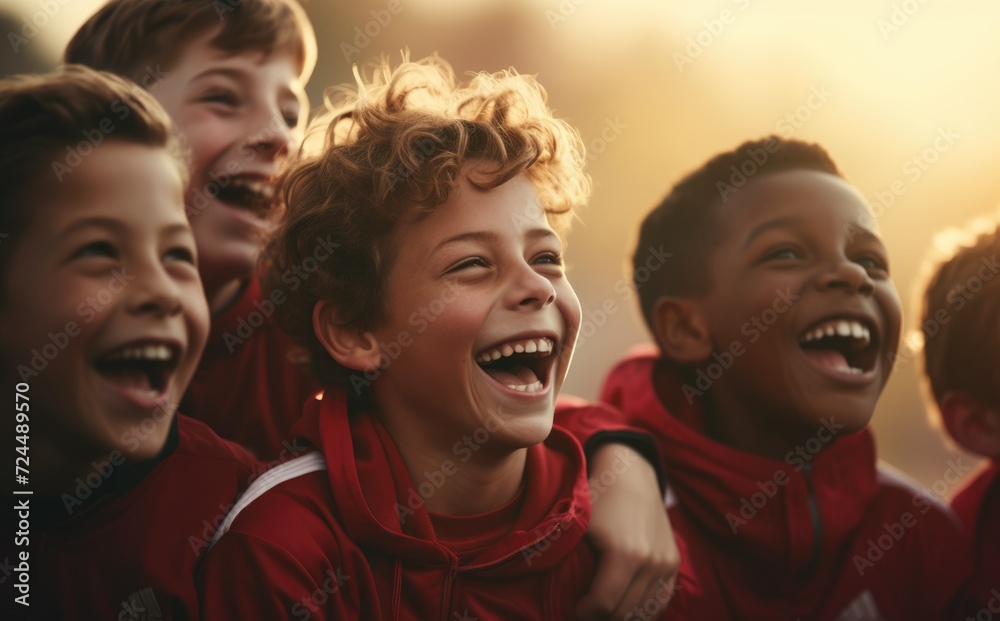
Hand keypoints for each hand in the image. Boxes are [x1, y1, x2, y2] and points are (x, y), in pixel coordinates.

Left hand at [577, 443, 679, 619]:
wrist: (631, 474)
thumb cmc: (598, 498)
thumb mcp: (579, 527)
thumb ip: (572, 564)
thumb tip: (558, 597)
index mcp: (627, 555)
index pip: (604, 605)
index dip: (583, 612)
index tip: (571, 608)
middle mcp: (653, 563)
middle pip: (624, 613)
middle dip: (599, 617)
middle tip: (582, 611)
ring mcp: (667, 565)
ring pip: (643, 612)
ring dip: (619, 616)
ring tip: (600, 608)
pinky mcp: (673, 564)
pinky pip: (660, 602)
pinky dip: (640, 610)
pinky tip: (621, 607)